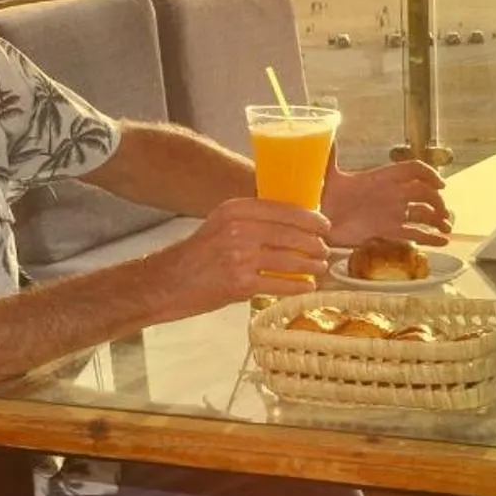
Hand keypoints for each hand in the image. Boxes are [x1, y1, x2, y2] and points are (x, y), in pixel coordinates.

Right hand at [171, 196, 331, 305]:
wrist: (170, 282)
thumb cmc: (200, 254)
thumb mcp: (222, 224)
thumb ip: (252, 220)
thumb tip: (292, 221)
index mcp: (235, 209)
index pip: (283, 209)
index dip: (309, 218)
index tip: (325, 225)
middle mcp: (238, 229)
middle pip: (291, 234)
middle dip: (314, 243)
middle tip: (325, 250)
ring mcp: (240, 257)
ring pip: (289, 260)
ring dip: (311, 266)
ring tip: (320, 268)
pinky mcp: (240, 283)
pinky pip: (279, 284)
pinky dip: (297, 286)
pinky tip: (307, 286)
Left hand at [319, 158, 451, 247]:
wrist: (317, 222)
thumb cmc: (323, 197)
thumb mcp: (327, 175)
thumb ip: (330, 156)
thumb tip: (327, 132)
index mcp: (381, 178)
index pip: (412, 170)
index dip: (429, 174)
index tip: (440, 185)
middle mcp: (390, 195)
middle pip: (423, 193)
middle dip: (437, 201)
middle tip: (443, 213)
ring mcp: (390, 214)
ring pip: (421, 214)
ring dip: (438, 219)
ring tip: (447, 228)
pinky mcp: (386, 231)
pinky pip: (412, 233)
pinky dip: (429, 237)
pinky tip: (443, 241)